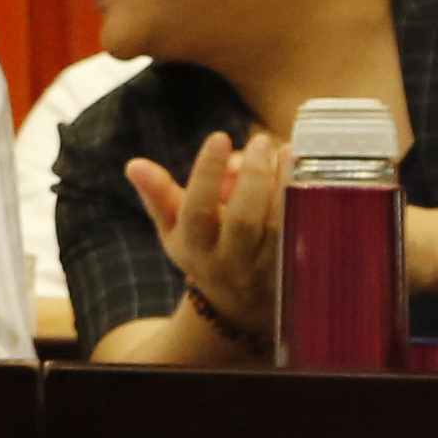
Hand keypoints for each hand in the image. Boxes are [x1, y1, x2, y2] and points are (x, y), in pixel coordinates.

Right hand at [124, 129, 282, 350]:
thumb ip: (156, 194)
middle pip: (242, 220)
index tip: (219, 137)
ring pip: (276, 225)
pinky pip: (299, 231)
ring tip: (287, 150)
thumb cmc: (201, 248)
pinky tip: (304, 172)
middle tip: (259, 141)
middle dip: (252, 176)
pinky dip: (302, 200)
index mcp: (193, 247)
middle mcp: (227, 260)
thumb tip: (134, 164)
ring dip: (284, 185)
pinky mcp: (290, 265)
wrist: (237, 300)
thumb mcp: (172, 227)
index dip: (208, 174)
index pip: (197, 209)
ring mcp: (262, 266)